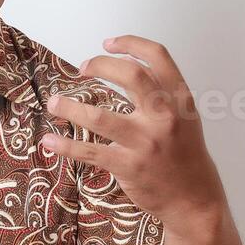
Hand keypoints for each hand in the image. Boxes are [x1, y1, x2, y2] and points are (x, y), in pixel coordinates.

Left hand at [42, 35, 226, 236]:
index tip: (108, 43)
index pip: (158, 57)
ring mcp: (146, 142)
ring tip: (54, 102)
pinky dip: (65, 146)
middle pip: (131, 76)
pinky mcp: (129, 166)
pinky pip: (90, 152)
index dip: (130, 43)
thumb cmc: (185, 155)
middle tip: (83, 68)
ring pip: (100, 116)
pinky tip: (50, 141)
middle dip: (101, 66)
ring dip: (70, 107)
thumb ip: (158, 95)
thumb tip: (122, 71)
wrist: (195, 201)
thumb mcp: (183, 118)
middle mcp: (165, 117)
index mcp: (180, 100)